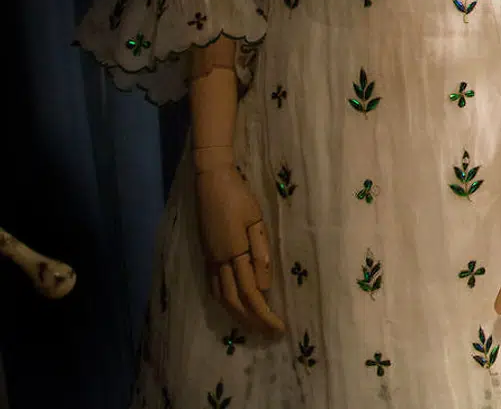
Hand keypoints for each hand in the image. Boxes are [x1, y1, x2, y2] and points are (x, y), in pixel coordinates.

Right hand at [194, 164, 283, 333]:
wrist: (211, 181)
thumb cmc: (239, 196)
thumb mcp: (256, 220)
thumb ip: (260, 251)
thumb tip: (264, 286)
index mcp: (235, 254)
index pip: (252, 294)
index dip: (265, 314)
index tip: (279, 328)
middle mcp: (219, 262)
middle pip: (236, 302)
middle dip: (253, 321)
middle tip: (269, 334)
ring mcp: (210, 259)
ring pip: (222, 298)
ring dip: (238, 315)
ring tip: (253, 326)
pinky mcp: (206, 254)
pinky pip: (213, 287)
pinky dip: (224, 301)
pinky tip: (232, 305)